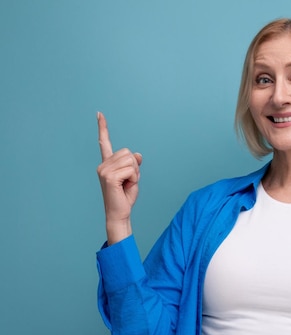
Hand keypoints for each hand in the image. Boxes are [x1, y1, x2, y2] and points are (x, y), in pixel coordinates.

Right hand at [96, 112, 142, 243]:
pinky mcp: (109, 177)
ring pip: (132, 161)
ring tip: (126, 185)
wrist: (119, 213)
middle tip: (128, 181)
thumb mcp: (133, 177)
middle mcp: (103, 165)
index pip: (105, 142)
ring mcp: (104, 170)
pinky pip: (132, 170)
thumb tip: (138, 154)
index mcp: (107, 164)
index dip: (103, 127)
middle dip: (135, 167)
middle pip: (129, 153)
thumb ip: (134, 164)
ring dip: (135, 174)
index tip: (99, 114)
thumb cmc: (125, 197)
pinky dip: (134, 179)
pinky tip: (125, 187)